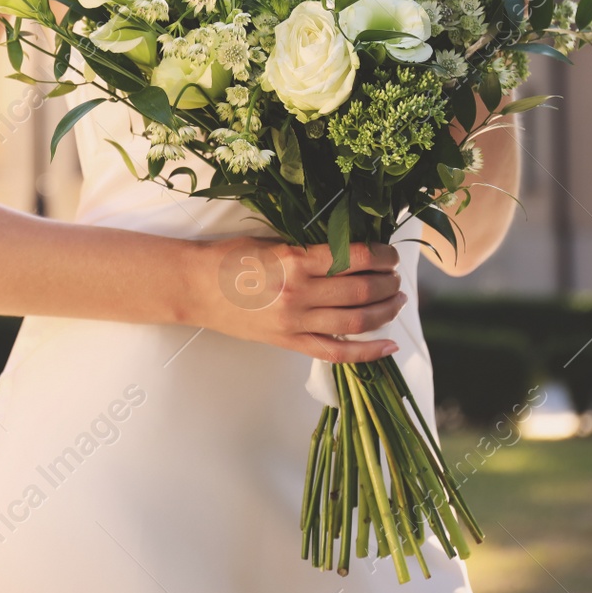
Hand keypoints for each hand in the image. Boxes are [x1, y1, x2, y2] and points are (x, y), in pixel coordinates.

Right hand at [188, 238, 405, 363]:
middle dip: (389, 282)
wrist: (195, 286)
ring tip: (397, 301)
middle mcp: (299, 292)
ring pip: (357, 321)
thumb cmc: (229, 257)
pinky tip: (389, 345)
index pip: (355, 257)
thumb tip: (353, 249)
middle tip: (396, 277)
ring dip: (385, 311)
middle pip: (362, 289)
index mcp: (295, 259)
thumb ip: (311, 247)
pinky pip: (336, 352)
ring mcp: (295, 321)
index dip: (382, 255)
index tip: (390, 254)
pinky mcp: (289, 341)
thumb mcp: (273, 240)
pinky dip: (367, 352)